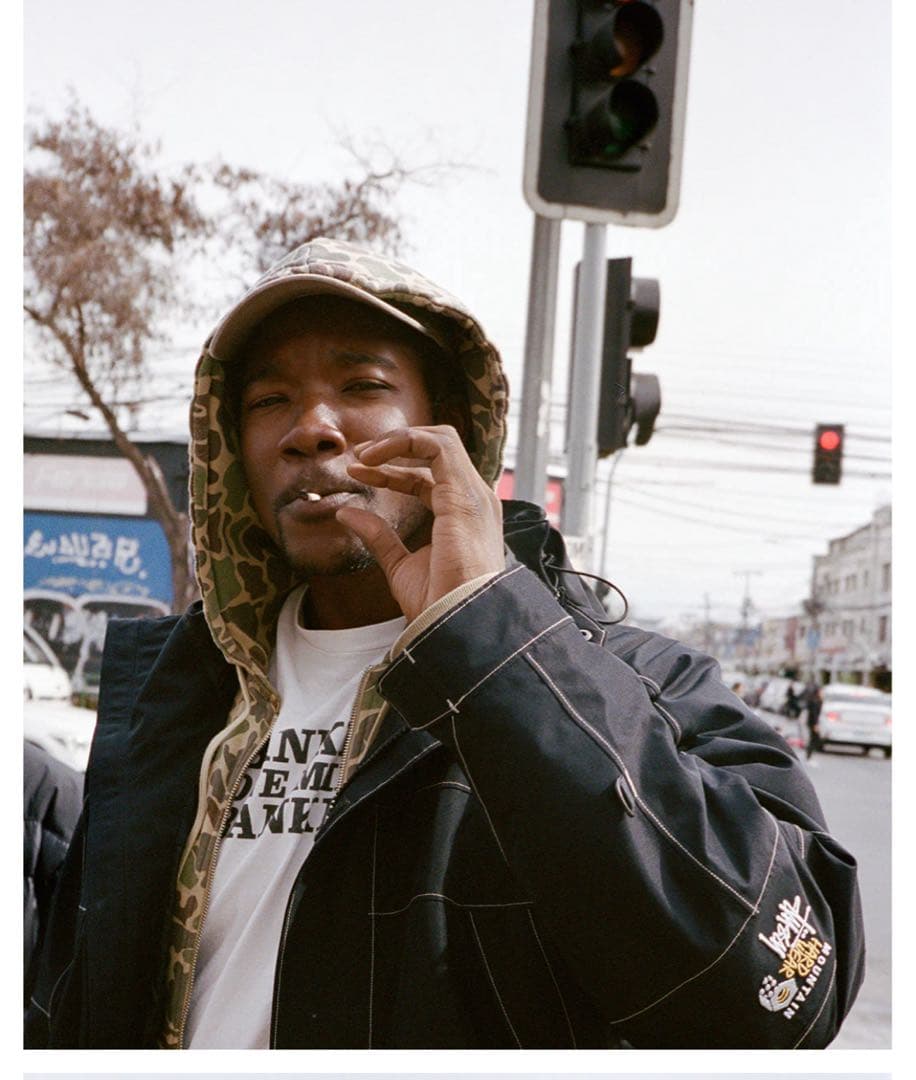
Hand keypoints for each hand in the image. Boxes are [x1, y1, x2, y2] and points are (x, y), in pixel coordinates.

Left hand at [336, 425, 504, 621]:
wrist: (456, 622)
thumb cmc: (437, 603)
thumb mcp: (399, 565)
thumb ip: (378, 536)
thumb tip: (346, 513)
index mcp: (463, 515)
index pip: (428, 478)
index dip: (391, 472)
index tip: (356, 474)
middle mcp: (473, 499)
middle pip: (438, 451)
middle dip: (398, 445)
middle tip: (359, 456)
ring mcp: (472, 494)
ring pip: (441, 439)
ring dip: (398, 440)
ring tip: (363, 454)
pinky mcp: (463, 493)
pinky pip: (437, 446)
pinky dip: (403, 442)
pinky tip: (373, 458)